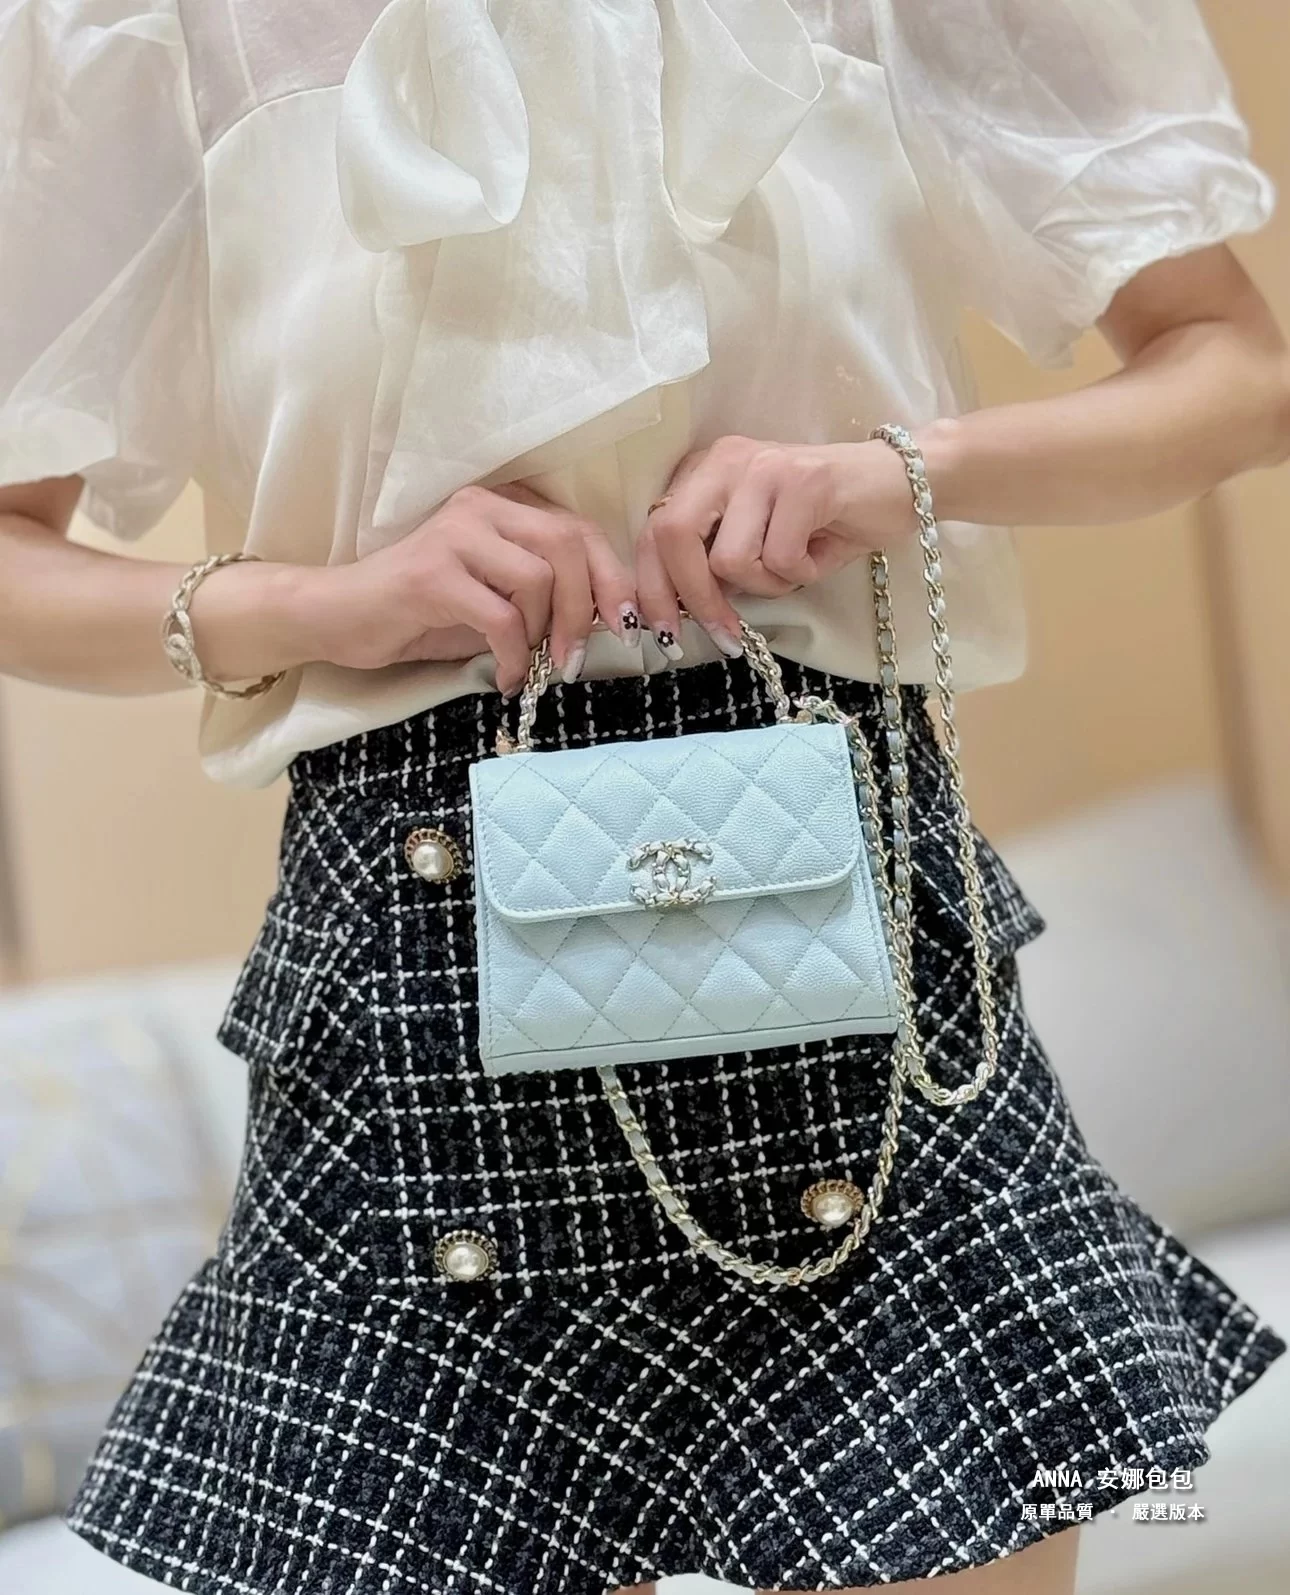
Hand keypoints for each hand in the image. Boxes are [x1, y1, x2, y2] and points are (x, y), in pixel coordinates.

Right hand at [300, 483, 639, 693]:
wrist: (339, 616)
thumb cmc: (420, 612)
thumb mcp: (492, 595)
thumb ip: (542, 594)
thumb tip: (603, 620)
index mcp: (501, 506)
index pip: (579, 529)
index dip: (613, 578)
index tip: (626, 624)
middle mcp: (481, 508)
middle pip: (568, 545)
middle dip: (587, 608)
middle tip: (574, 657)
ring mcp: (455, 536)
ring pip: (539, 579)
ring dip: (545, 632)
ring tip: (529, 663)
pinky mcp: (432, 575)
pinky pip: (501, 617)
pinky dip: (513, 655)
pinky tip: (502, 676)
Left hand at [636, 435, 915, 655]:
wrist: (900, 483)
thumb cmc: (826, 520)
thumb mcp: (758, 539)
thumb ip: (714, 561)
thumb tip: (679, 610)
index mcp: (704, 472)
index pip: (651, 533)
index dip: (652, 590)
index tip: (665, 634)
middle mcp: (724, 460)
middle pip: (671, 537)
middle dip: (694, 599)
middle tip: (725, 636)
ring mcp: (763, 466)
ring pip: (728, 559)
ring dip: (765, 585)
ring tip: (796, 567)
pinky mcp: (804, 481)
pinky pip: (778, 558)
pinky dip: (800, 573)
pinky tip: (821, 553)